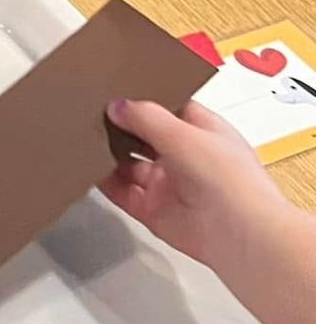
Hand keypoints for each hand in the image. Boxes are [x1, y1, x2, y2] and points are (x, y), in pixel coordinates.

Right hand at [100, 98, 281, 267]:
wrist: (239, 235)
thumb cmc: (231, 180)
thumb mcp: (185, 134)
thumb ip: (146, 117)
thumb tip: (117, 106)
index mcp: (203, 132)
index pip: (168, 108)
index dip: (144, 98)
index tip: (115, 89)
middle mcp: (185, 157)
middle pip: (144, 135)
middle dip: (120, 125)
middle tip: (91, 112)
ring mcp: (168, 184)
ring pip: (128, 164)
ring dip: (109, 153)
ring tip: (83, 137)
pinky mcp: (153, 210)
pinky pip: (121, 192)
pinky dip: (104, 182)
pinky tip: (88, 168)